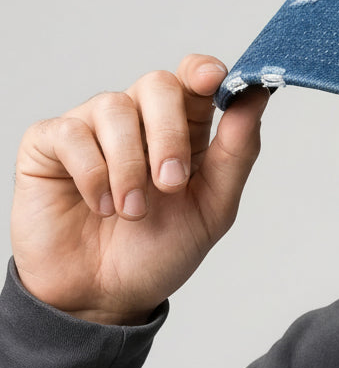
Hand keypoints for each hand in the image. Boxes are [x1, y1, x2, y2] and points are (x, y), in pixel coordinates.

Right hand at [10, 55, 268, 324]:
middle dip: (169, 134)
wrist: (105, 297)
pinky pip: (72, 133)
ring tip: (131, 211)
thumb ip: (238, 150)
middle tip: (170, 184)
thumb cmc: (160, 249)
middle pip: (158, 84)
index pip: (195, 76)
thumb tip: (258, 94)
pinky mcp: (51, 143)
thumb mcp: (214, 206)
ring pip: (115, 107)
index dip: (204, 70)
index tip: (213, 80)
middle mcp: (140, 117)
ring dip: (129, 166)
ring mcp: (94, 127)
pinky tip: (100, 205)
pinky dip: (92, 174)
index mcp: (185, 127)